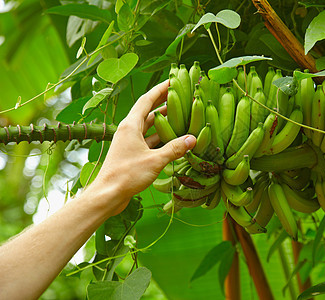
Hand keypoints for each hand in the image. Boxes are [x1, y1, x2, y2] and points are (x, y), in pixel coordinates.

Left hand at [90, 80, 195, 215]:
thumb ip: (174, 149)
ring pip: (149, 127)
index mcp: (130, 125)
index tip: (173, 81)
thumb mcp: (155, 160)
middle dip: (164, 103)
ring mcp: (129, 142)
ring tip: (181, 115)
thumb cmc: (127, 175)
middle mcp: (129, 130)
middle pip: (148, 111)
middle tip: (180, 96)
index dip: (160, 89)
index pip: (147, 100)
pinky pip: (148, 140)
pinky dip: (160, 138)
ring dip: (163, 121)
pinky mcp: (132, 154)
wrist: (108, 194)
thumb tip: (192, 139)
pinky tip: (173, 139)